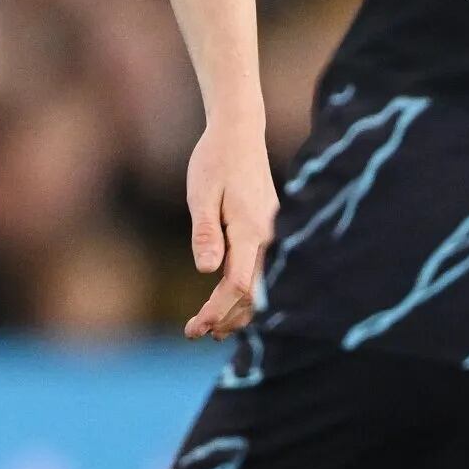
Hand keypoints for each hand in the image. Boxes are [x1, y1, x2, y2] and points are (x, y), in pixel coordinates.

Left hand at [180, 116, 277, 340]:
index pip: (238, 285)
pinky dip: (247, 295)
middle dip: (225, 318)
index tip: (195, 327)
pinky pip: (264, 273)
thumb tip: (207, 271)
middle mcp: (270, 237)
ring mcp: (274, 236)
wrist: (239, 135)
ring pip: (262, 287)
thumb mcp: (201, 194)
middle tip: (194, 333)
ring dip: (238, 312)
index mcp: (251, 230)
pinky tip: (229, 305)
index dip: (217, 310)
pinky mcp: (271, 234)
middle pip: (253, 294)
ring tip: (211, 329)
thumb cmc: (215, 162)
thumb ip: (205, 233)